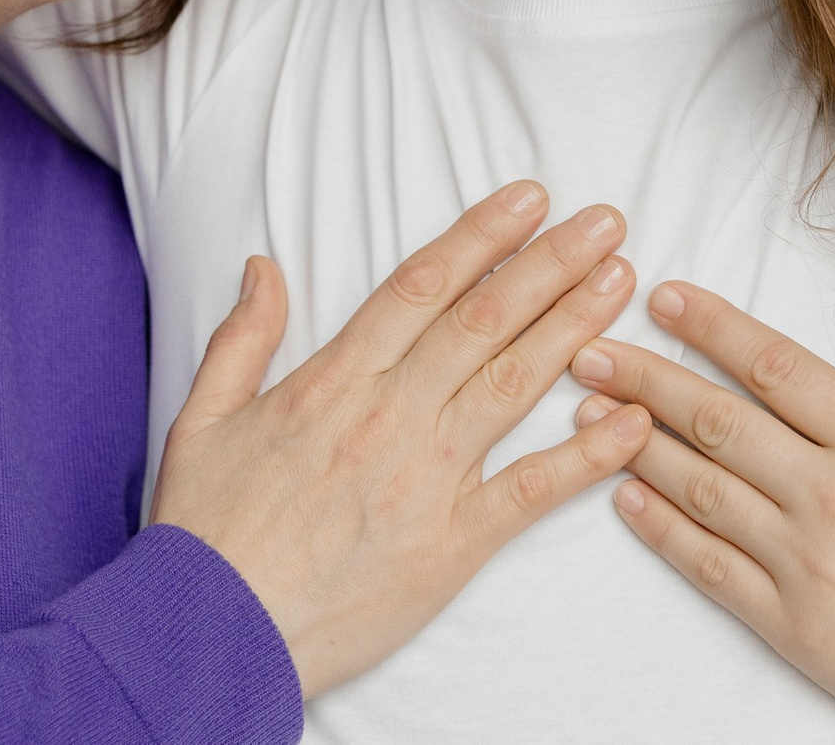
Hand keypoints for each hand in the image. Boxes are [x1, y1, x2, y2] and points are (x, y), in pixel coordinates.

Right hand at [150, 181, 651, 695]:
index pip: (423, 286)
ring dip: (574, 327)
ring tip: (621, 281)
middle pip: (483, 321)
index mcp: (333, 381)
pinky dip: (586, 455)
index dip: (483, 236)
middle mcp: (389, 417)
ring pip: (513, 385)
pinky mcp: (450, 545)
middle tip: (607, 222)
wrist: (207, 636)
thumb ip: (242, 338)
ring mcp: (426, 480)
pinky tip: (633, 420)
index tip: (532, 198)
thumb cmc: (204, 534)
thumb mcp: (201, 419)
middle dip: (551, 264)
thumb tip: (264, 267)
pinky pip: (529, 490)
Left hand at [572, 283, 834, 744]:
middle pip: (720, 419)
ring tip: (585, 410)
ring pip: (701, 486)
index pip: (778, 367)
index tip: (665, 298)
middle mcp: (834, 497)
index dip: (715, 327)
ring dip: (634, 442)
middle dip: (647, 376)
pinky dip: (660, 527)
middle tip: (589, 347)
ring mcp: (804, 564)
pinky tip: (624, 495)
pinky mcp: (789, 624)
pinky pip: (707, 566)